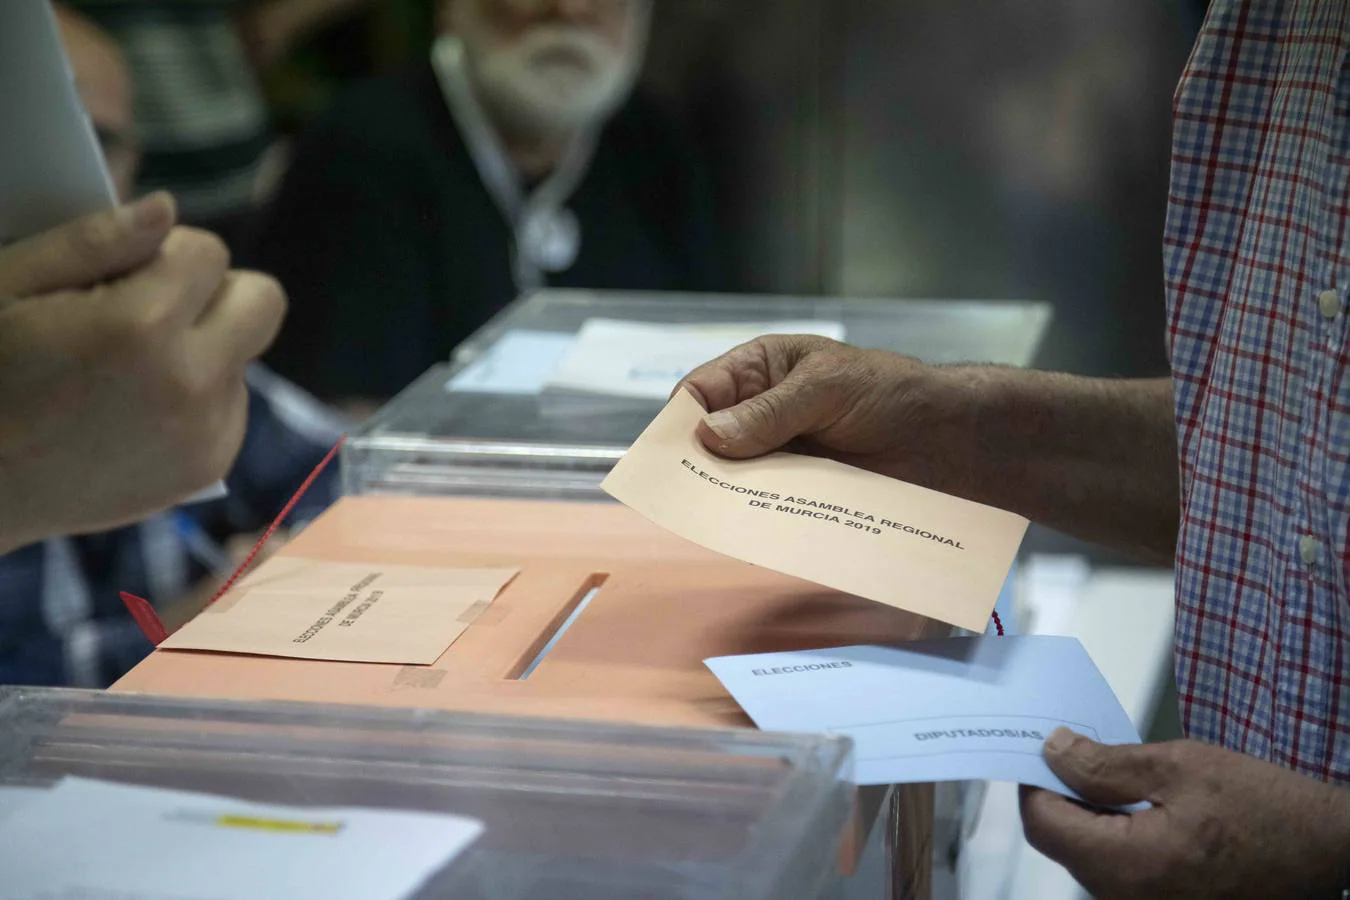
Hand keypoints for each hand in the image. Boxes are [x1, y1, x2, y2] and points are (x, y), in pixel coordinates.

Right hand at [0, 193, 286, 550]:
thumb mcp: (9, 285)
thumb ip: (93, 240)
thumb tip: (166, 209)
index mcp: (141, 326)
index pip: (208, 252)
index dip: (165, 254)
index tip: (124, 275)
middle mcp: (190, 382)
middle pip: (263, 301)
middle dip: (215, 292)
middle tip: (155, 308)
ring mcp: (207, 431)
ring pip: (245, 354)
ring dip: (203, 348)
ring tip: (128, 369)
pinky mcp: (210, 467)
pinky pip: (232, 405)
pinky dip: (197, 397)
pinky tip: (136, 408)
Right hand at [677, 334, 980, 496]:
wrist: (950, 439)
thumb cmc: (889, 392)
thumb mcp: (825, 388)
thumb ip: (768, 413)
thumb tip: (707, 436)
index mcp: (759, 372)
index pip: (700, 391)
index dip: (680, 420)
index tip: (670, 454)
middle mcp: (760, 415)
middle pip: (708, 443)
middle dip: (698, 466)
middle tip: (687, 496)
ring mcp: (780, 458)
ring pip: (735, 480)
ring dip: (728, 498)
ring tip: (718, 520)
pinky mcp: (801, 495)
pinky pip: (768, 508)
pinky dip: (758, 520)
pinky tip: (752, 533)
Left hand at [1021, 729, 1349, 897]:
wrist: (1327, 849)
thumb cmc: (1265, 808)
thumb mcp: (1180, 766)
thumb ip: (1106, 764)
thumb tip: (1053, 752)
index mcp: (1127, 865)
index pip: (1043, 823)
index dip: (1034, 780)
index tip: (1042, 747)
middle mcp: (1127, 898)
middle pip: (1062, 842)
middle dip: (1061, 794)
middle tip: (1077, 751)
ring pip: (1088, 856)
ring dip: (1089, 814)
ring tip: (1113, 774)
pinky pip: (1117, 870)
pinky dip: (1114, 834)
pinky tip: (1136, 805)